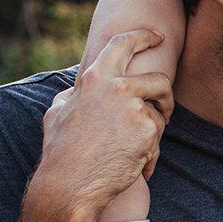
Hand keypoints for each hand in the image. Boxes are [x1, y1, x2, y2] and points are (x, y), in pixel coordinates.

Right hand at [33, 30, 173, 215]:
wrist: (70, 184)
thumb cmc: (60, 151)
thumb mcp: (57, 113)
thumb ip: (73, 95)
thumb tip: (77, 88)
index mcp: (95, 78)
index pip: (123, 44)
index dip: (144, 36)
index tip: (157, 36)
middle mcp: (117, 88)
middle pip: (160, 81)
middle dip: (165, 96)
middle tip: (163, 108)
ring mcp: (135, 109)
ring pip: (159, 115)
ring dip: (153, 132)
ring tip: (136, 150)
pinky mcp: (148, 132)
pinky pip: (158, 140)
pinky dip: (149, 156)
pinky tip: (135, 167)